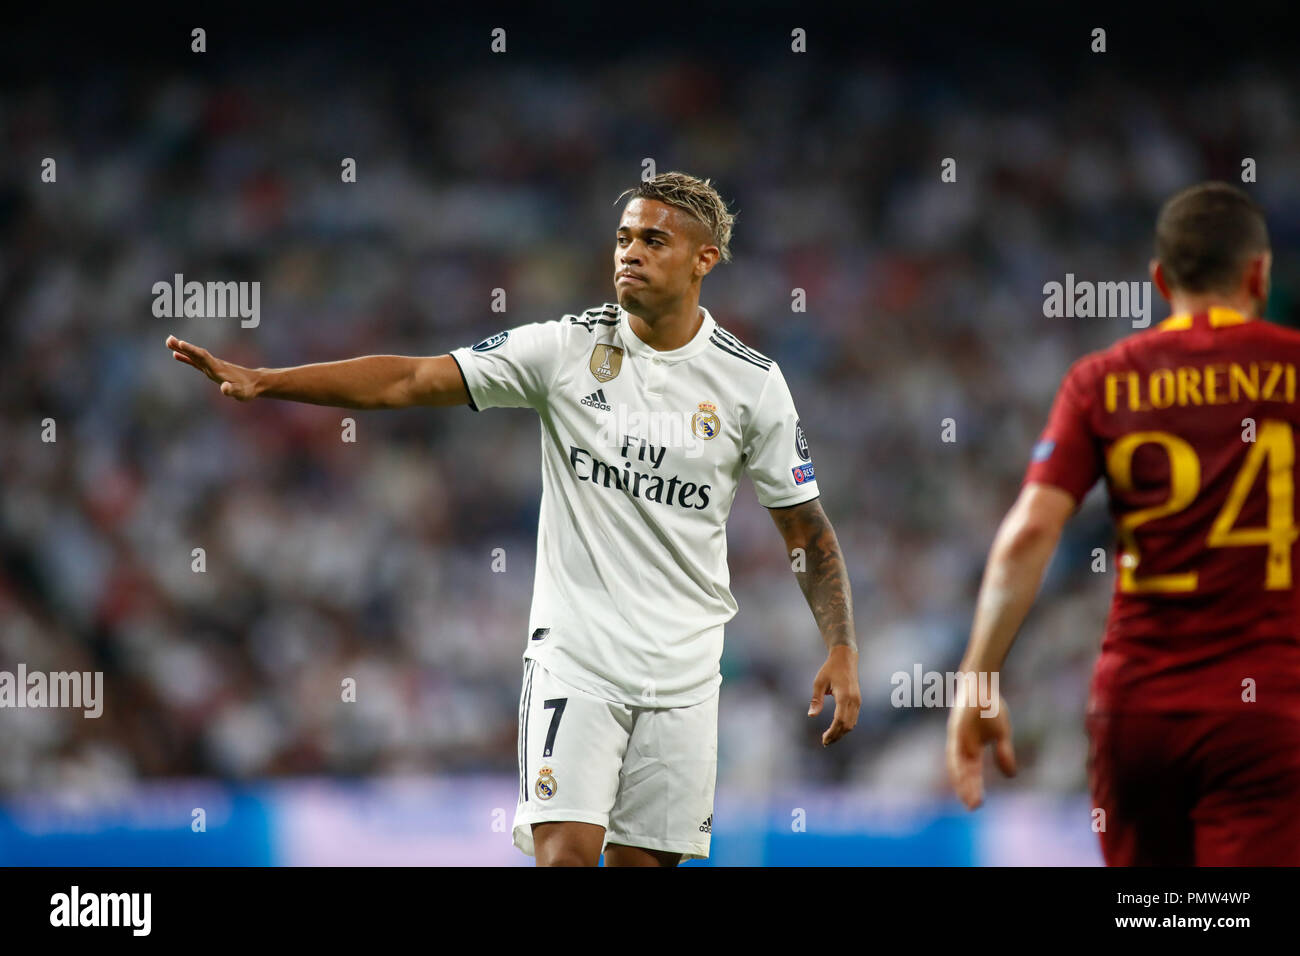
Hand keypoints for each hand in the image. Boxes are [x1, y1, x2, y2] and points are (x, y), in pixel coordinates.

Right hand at [166, 335, 259, 400]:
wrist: (255, 383)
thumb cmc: (248, 389)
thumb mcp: (241, 393)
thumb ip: (232, 390)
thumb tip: (224, 388)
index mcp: (218, 369)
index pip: (203, 357)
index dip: (192, 351)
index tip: (181, 343)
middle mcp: (214, 365)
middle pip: (196, 354)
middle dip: (183, 347)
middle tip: (169, 339)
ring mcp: (212, 366)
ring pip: (195, 356)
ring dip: (182, 349)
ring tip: (168, 342)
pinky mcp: (211, 369)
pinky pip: (196, 362)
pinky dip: (186, 358)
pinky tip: (176, 355)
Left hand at [808, 645, 859, 745]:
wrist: (845, 658)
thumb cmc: (830, 669)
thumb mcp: (819, 682)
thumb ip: (816, 700)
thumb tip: (811, 716)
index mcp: (844, 696)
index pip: (839, 720)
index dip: (832, 732)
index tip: (823, 739)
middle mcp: (854, 700)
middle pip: (847, 725)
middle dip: (836, 736)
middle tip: (824, 742)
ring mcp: (857, 701)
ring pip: (852, 723)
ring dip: (841, 733)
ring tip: (829, 738)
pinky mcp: (858, 701)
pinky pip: (853, 718)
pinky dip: (846, 726)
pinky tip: (837, 729)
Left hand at [946, 692, 1014, 808]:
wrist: (982, 684)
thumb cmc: (990, 708)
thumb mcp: (1001, 734)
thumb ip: (1003, 753)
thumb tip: (1010, 777)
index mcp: (971, 749)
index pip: (972, 773)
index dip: (974, 788)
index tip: (977, 805)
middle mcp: (961, 745)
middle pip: (963, 771)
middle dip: (967, 789)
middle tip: (973, 807)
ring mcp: (957, 736)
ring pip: (957, 762)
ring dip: (961, 779)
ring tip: (967, 795)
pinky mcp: (956, 727)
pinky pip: (955, 745)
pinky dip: (957, 759)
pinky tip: (960, 770)